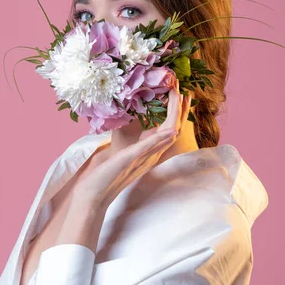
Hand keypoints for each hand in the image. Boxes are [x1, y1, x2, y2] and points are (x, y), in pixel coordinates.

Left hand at [72, 84, 192, 209]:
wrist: (97, 192)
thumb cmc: (106, 171)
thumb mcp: (121, 150)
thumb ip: (130, 139)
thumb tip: (129, 121)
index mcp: (149, 150)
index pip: (169, 128)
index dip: (176, 113)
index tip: (181, 95)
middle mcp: (151, 154)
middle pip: (173, 129)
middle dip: (181, 110)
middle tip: (187, 92)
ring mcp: (144, 157)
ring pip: (167, 136)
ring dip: (175, 117)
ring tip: (180, 98)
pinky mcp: (132, 159)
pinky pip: (150, 147)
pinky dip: (160, 137)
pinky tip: (170, 129)